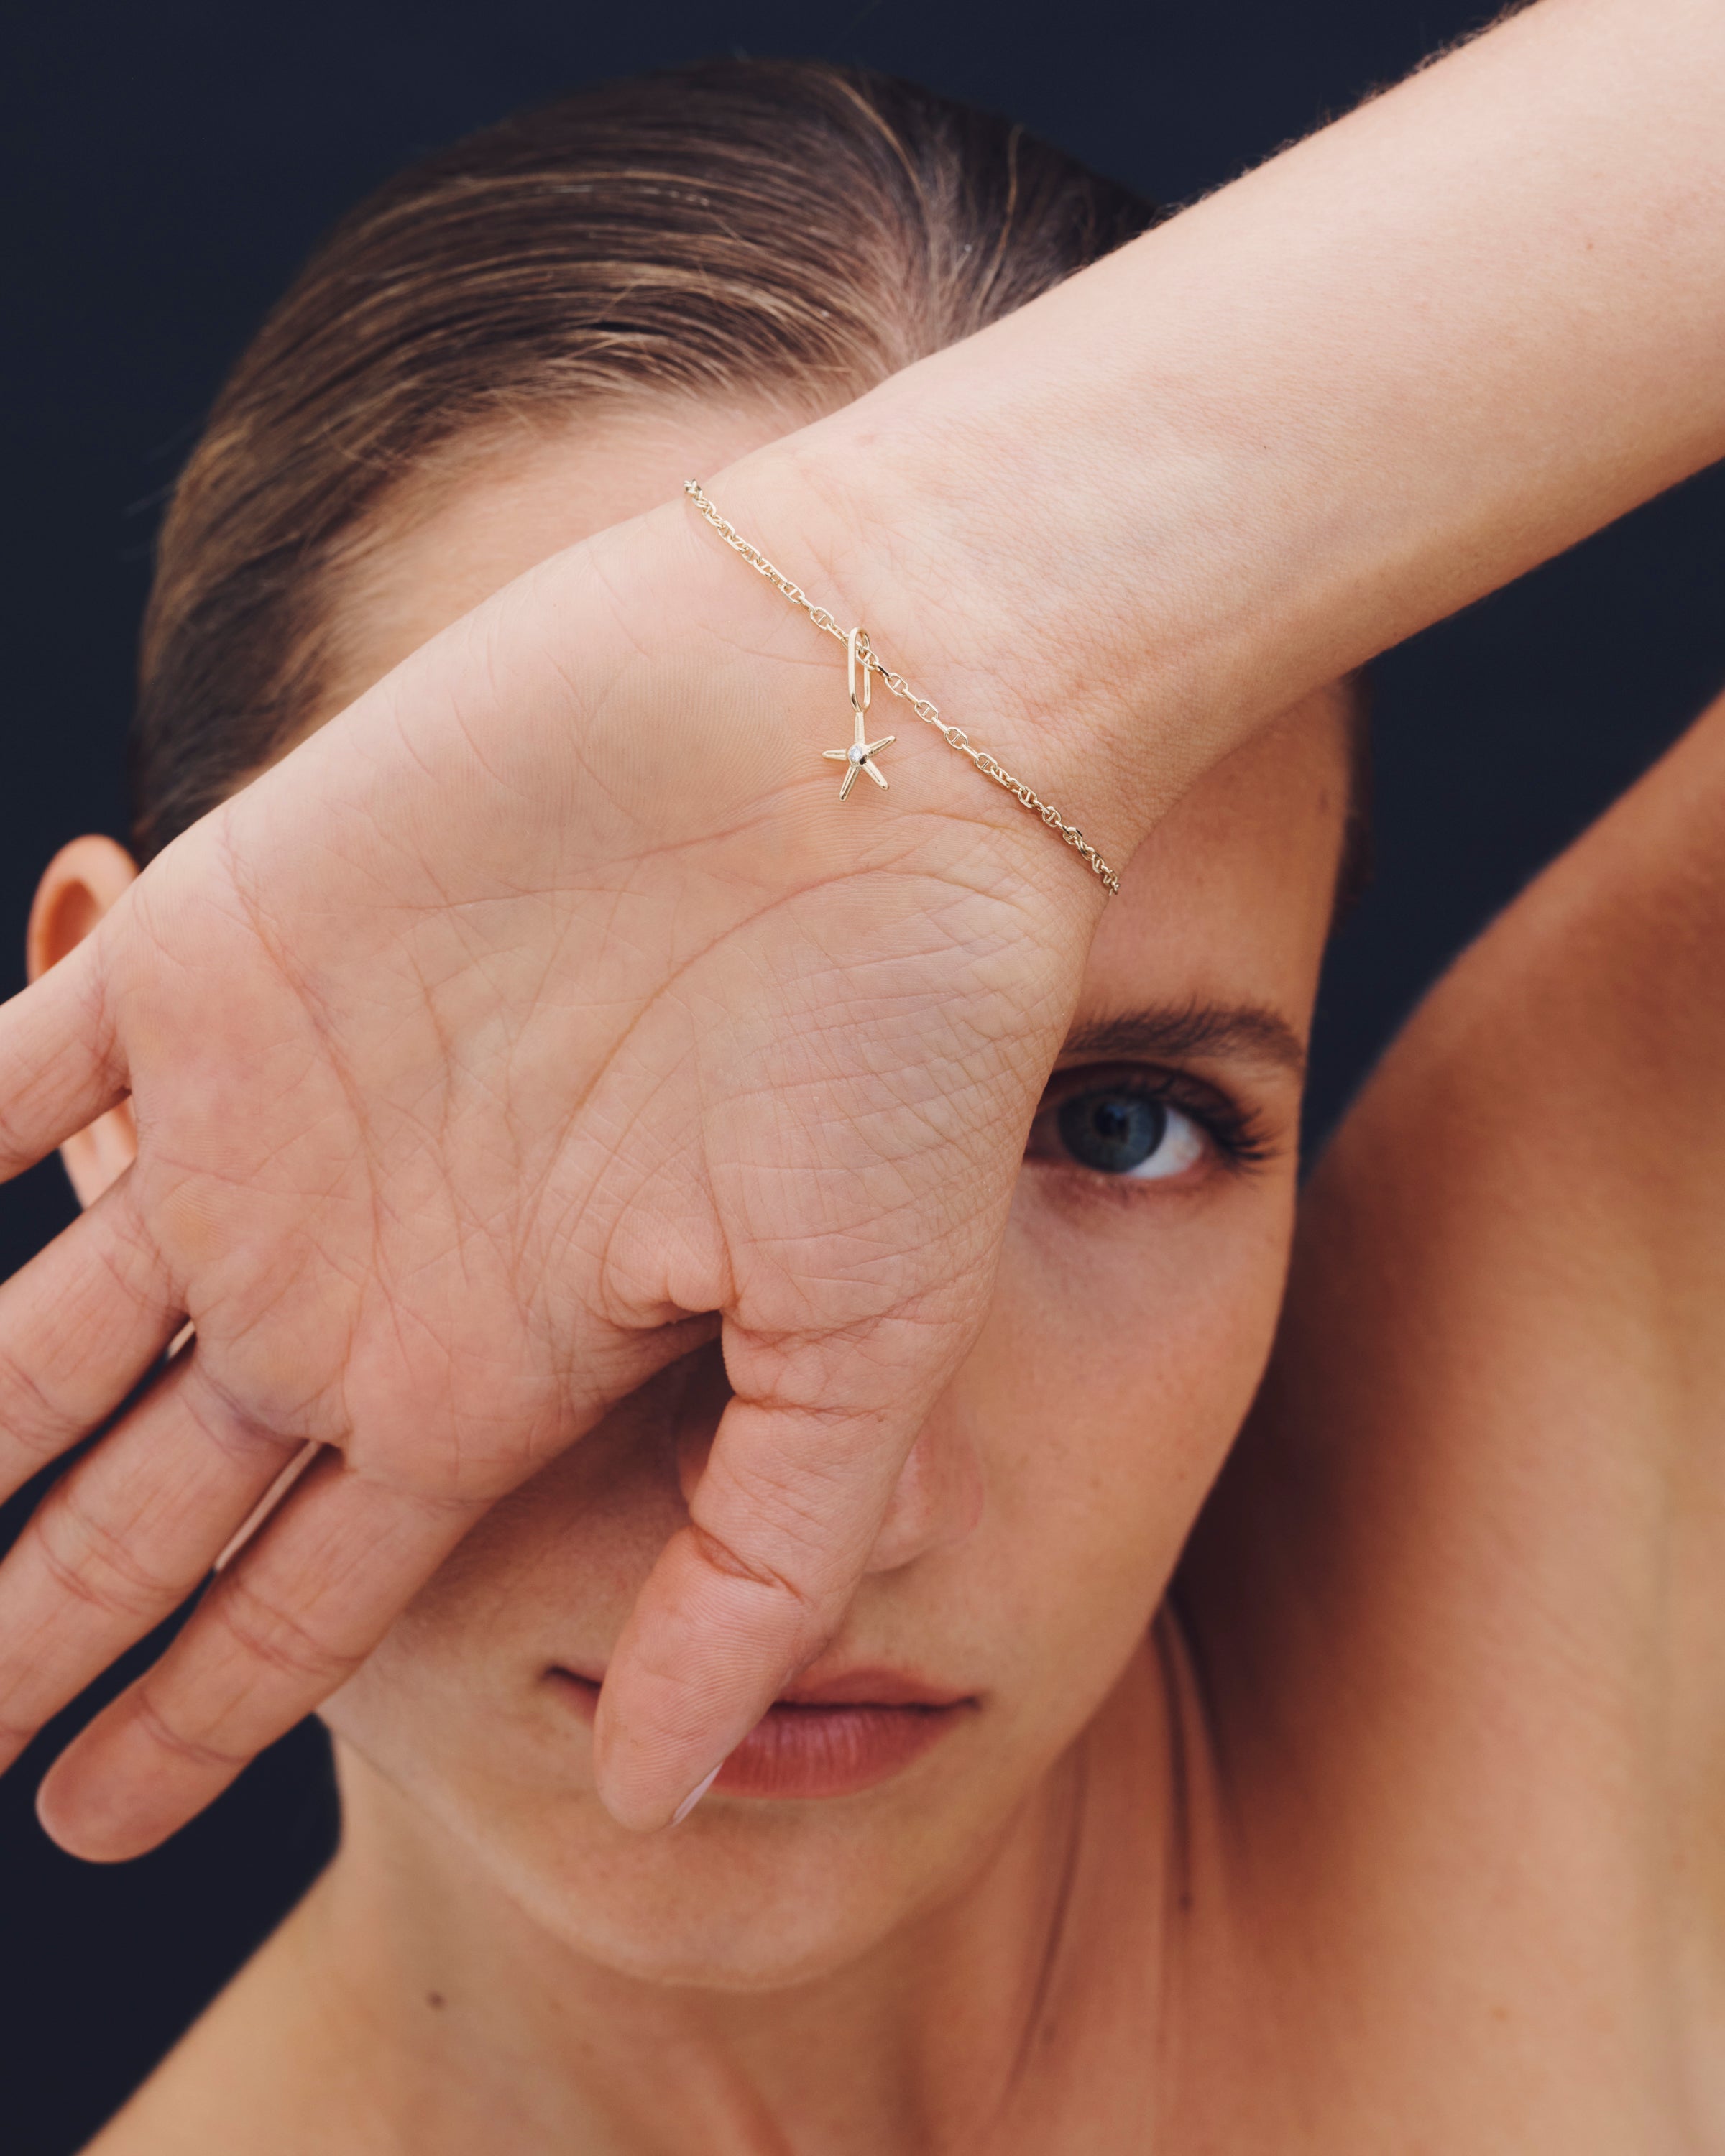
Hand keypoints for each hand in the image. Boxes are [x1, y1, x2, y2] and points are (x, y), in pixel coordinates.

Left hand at [0, 461, 1112, 1853]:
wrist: (868, 723)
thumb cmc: (909, 1028)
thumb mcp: (868, 1342)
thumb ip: (755, 1566)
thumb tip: (652, 1797)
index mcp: (493, 1363)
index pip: (300, 1588)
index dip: (190, 1707)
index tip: (82, 1818)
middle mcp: (360, 1255)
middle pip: (137, 1490)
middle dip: (24, 1621)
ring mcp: (274, 1107)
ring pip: (28, 1319)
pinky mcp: (214, 940)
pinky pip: (2, 1079)